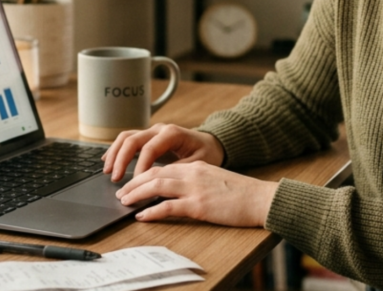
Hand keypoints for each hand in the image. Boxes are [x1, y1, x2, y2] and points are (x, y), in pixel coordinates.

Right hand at [102, 124, 224, 181]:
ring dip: (115, 153)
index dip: (140, 167)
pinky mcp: (148, 137)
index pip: (149, 149)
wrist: (212, 143)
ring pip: (126, 137)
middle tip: (115, 178)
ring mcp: (152, 131)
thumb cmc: (206, 153)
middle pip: (133, 140)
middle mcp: (159, 129)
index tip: (137, 184)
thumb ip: (178, 170)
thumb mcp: (197, 164)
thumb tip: (159, 182)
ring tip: (108, 171)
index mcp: (172, 133)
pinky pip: (128, 139)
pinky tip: (108, 161)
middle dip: (121, 159)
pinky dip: (117, 149)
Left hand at [116, 161, 279, 226]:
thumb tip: (175, 190)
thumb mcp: (214, 179)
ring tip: (125, 201)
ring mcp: (195, 189)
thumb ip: (195, 180)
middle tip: (122, 192)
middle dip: (134, 183)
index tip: (131, 183)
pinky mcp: (199, 205)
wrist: (260, 198)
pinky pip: (168, 206)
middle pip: (154, 174)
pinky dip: (152, 210)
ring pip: (156, 186)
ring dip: (137, 194)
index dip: (143, 175)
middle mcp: (192, 173)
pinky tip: (142, 215)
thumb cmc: (240, 193)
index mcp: (196, 166)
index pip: (162, 167)